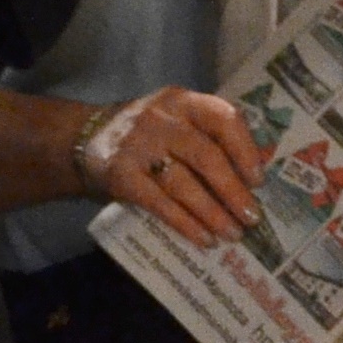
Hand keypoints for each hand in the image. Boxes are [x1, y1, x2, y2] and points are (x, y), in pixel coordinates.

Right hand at [80, 86, 262, 247]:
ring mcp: (139, 147)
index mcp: (183, 102)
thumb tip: (256, 169)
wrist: (85, 138)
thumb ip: (211, 135)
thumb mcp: (177, 118)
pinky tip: (204, 239)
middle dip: (233, 191)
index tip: (258, 180)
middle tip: (251, 217)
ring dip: (213, 214)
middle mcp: (162, 120)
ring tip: (233, 234)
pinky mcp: (122, 176)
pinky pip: (160, 204)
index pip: (223, 118)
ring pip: (184, 184)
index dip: (245, 150)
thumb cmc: (148, 132)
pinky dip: (186, 224)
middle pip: (206, 156)